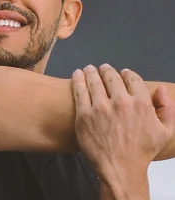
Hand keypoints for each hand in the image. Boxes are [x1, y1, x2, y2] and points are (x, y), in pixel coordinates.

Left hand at [71, 64, 174, 198]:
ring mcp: (100, 108)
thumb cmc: (141, 152)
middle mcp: (120, 102)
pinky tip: (77, 75)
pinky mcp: (84, 115)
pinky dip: (78, 80)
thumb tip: (161, 90)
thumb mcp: (165, 131)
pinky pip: (80, 91)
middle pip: (111, 77)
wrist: (120, 168)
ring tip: (89, 69)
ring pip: (94, 82)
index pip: (132, 78)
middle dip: (107, 70)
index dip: (126, 73)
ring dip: (91, 72)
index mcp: (141, 103)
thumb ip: (166, 108)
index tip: (122, 73)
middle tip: (103, 68)